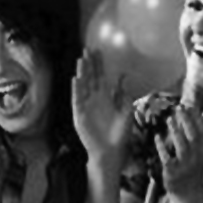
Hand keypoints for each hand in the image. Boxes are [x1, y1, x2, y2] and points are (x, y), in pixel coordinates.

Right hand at [72, 49, 132, 166]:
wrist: (111, 151)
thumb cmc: (120, 134)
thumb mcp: (126, 111)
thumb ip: (123, 94)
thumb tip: (123, 76)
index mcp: (105, 97)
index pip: (100, 76)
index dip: (98, 64)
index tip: (97, 51)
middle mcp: (94, 100)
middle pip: (90, 78)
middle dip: (88, 64)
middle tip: (87, 50)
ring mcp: (86, 107)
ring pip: (82, 86)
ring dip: (81, 73)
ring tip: (81, 61)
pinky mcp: (80, 115)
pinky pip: (77, 100)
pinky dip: (76, 90)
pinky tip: (76, 80)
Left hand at [156, 106, 202, 200]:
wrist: (187, 193)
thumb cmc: (192, 167)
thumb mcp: (201, 152)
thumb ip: (202, 134)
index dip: (197, 118)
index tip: (190, 106)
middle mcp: (197, 158)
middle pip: (194, 136)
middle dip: (187, 121)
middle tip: (178, 108)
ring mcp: (185, 165)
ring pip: (182, 145)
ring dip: (176, 131)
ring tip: (169, 118)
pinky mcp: (173, 172)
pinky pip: (167, 157)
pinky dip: (161, 147)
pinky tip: (156, 137)